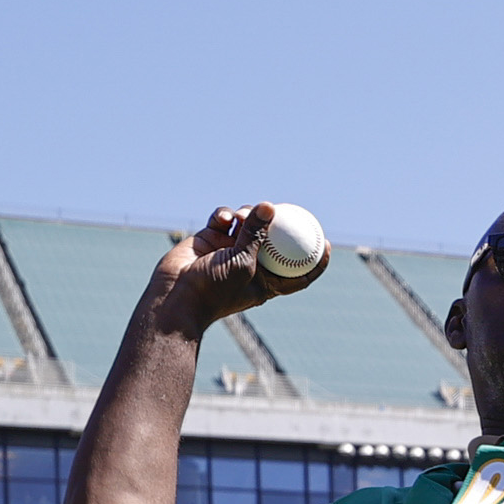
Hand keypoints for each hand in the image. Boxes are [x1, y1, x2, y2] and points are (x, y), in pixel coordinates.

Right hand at [143, 204, 320, 337]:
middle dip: (278, 224)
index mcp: (266, 281)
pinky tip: (226, 218)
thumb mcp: (243, 262)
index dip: (314, 260)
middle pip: (274, 240)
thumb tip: (270, 206)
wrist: (176, 297)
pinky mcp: (210, 238)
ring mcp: (230, 250)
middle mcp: (250, 264)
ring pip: (248, 224)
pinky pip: (224, 219)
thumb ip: (257, 234)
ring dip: (249, 216)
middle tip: (283, 211)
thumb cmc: (214, 289)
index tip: (326, 243)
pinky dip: (226, 215)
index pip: (297, 272)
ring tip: (244, 217)